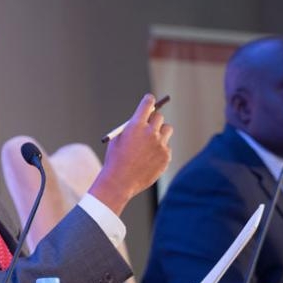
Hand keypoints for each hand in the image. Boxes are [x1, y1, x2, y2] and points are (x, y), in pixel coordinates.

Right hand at [89, 94, 172, 214]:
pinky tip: (149, 158)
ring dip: (160, 132)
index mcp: (136, 125)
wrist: (120, 181)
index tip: (150, 101)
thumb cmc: (115, 159)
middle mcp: (150, 132)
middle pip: (159, 116)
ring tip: (151, 142)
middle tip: (150, 123)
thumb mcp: (118, 139)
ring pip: (167, 129)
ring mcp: (160, 144)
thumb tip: (143, 119)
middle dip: (153, 119)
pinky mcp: (166, 156)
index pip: (148, 103)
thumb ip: (131, 127)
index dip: (149, 101)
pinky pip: (166, 146)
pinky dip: (160, 149)